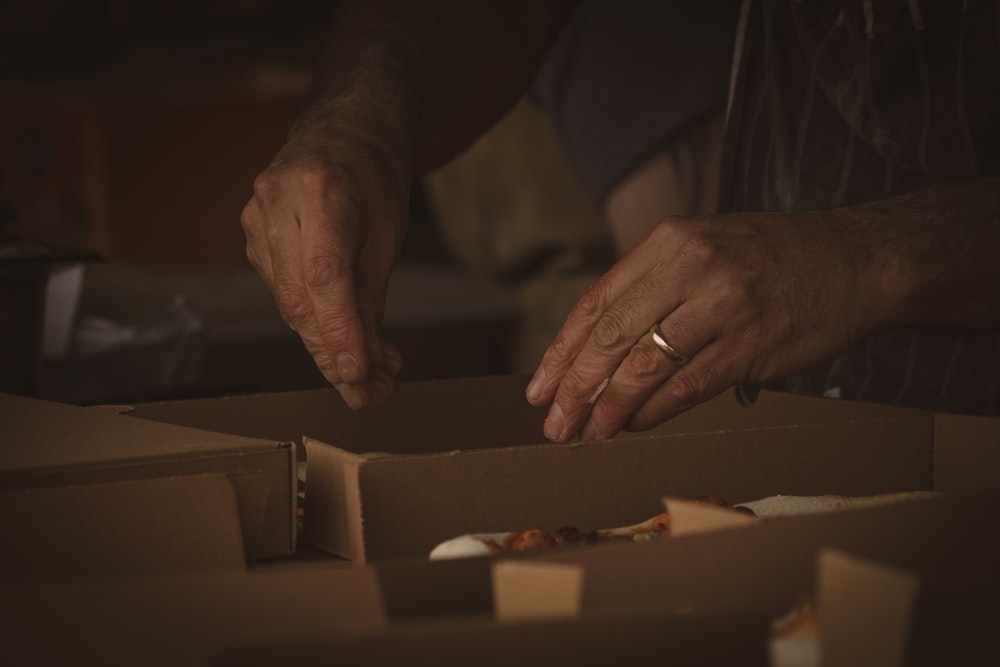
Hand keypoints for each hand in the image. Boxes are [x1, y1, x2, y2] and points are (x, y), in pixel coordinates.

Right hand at [241, 131, 410, 408]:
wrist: (343, 131)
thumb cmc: (373, 177)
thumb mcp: (388, 234)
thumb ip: (371, 298)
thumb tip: (365, 365)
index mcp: (320, 190)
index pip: (324, 274)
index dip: (339, 330)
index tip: (359, 374)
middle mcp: (277, 203)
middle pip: (298, 298)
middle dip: (334, 353)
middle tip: (369, 393)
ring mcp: (256, 220)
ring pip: (288, 304)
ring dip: (326, 347)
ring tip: (370, 377)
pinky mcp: (252, 238)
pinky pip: (283, 293)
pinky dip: (313, 323)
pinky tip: (344, 343)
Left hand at [525, 211, 894, 440]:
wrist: (857, 258)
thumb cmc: (772, 257)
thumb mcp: (705, 245)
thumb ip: (653, 285)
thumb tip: (598, 349)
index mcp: (670, 241)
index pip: (597, 302)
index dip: (562, 350)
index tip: (539, 386)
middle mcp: (691, 268)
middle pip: (612, 336)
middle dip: (575, 386)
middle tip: (554, 424)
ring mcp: (723, 306)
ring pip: (645, 366)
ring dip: (608, 408)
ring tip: (585, 433)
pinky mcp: (752, 344)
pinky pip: (688, 386)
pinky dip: (654, 412)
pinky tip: (633, 426)